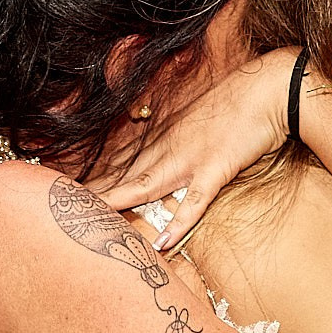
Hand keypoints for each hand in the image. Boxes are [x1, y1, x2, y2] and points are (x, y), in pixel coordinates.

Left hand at [88, 46, 300, 248]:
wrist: (272, 90)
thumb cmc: (241, 104)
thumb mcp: (202, 121)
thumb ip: (181, 138)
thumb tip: (168, 155)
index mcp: (165, 138)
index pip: (122, 163)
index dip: (95, 179)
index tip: (68, 193)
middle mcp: (169, 148)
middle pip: (122, 176)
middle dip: (92, 196)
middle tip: (59, 213)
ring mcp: (190, 159)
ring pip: (144, 186)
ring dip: (116, 205)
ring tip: (89, 224)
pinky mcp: (216, 168)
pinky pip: (194, 201)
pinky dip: (178, 222)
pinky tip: (162, 242)